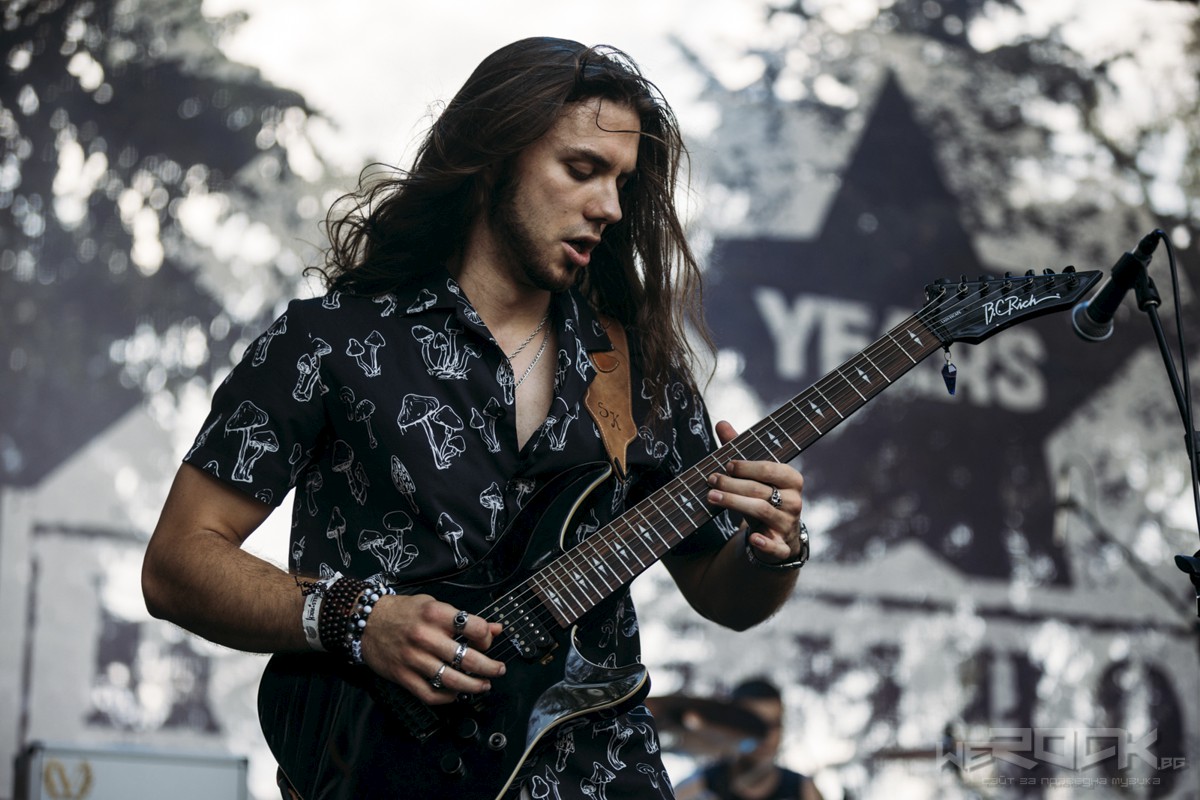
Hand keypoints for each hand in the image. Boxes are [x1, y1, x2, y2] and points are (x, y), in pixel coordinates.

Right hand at [359, 593, 505, 704]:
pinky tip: (456, 694)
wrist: (365, 622)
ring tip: (484, 685)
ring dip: (474, 686)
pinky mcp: (403, 676)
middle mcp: (425, 637)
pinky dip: (447, 698)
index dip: (487, 637)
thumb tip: (496, 628)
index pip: (474, 628)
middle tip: (498, 670)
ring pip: (452, 680)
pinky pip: (430, 694)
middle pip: (468, 658)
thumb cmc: (402, 612)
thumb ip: (464, 618)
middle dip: (490, 667)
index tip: (488, 641)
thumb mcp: (434, 605)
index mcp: (435, 614)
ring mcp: (414, 659)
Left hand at [706, 420, 804, 563]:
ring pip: (763, 512)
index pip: (771, 469)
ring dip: (735, 503)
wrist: (777, 533)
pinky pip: (776, 547)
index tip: (726, 464)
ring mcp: (789, 525)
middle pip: (762, 490)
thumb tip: (721, 423)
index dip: (747, 466)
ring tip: (712, 497)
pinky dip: (765, 542)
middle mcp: (794, 502)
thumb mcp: (754, 475)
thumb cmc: (763, 495)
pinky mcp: (782, 548)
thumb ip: (740, 449)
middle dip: (733, 484)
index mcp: (792, 480)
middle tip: (710, 479)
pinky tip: (750, 538)